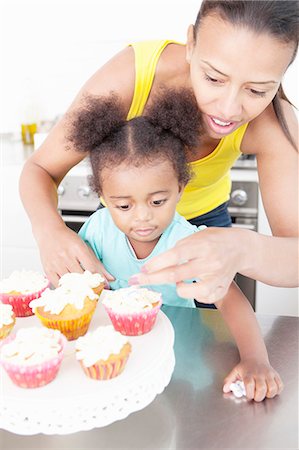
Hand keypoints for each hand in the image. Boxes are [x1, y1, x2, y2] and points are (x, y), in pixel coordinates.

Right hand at [37, 224, 114, 286]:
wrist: (49, 232)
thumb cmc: (68, 240)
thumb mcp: (85, 248)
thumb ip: (98, 264)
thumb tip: (110, 279)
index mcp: (78, 249)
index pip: (91, 268)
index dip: (98, 280)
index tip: (103, 287)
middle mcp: (66, 256)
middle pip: (80, 277)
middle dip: (89, 286)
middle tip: (94, 293)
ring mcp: (56, 263)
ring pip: (69, 282)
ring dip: (78, 289)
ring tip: (84, 293)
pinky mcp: (48, 269)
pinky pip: (58, 285)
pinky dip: (66, 289)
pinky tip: (71, 290)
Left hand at [129, 227, 244, 302]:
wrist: (240, 247)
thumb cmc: (214, 240)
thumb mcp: (195, 236)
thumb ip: (177, 249)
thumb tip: (156, 265)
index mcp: (201, 246)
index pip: (174, 256)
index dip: (156, 264)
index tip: (143, 270)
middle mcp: (210, 262)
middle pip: (175, 275)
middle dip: (152, 279)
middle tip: (137, 281)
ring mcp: (217, 277)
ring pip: (189, 292)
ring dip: (177, 288)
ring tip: (178, 280)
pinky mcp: (222, 288)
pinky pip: (202, 299)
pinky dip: (193, 295)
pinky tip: (192, 286)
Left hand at [223, 359, 282, 401]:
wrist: (255, 357)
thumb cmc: (245, 367)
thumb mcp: (235, 372)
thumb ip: (229, 381)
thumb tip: (225, 389)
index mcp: (248, 374)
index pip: (249, 385)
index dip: (249, 394)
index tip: (248, 395)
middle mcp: (259, 373)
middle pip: (261, 388)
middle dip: (259, 397)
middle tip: (257, 397)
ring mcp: (268, 374)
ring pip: (272, 387)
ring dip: (269, 394)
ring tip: (265, 394)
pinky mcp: (275, 375)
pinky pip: (280, 385)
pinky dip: (277, 391)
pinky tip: (271, 390)